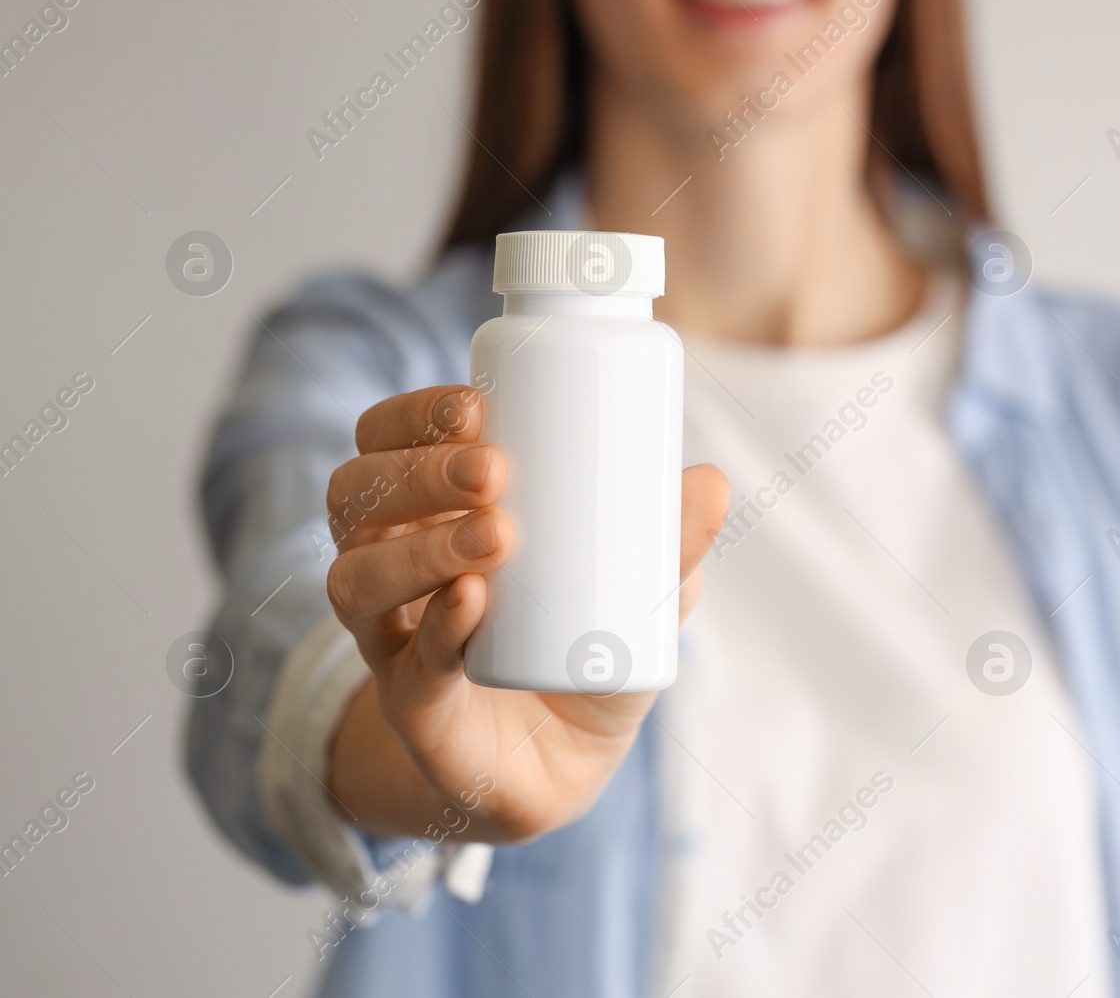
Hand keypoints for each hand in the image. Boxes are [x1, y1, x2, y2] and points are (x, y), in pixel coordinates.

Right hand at [323, 385, 726, 841]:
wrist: (560, 767)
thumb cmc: (583, 653)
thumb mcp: (637, 593)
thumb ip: (670, 543)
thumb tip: (712, 481)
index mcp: (430, 518)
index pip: (385, 445)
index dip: (413, 417)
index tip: (475, 404)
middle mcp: (392, 570)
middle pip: (357, 499)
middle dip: (417, 472)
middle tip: (493, 469)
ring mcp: (393, 642)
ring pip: (356, 580)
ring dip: (418, 548)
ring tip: (496, 534)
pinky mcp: (413, 710)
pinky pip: (405, 667)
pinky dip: (437, 631)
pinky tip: (470, 603)